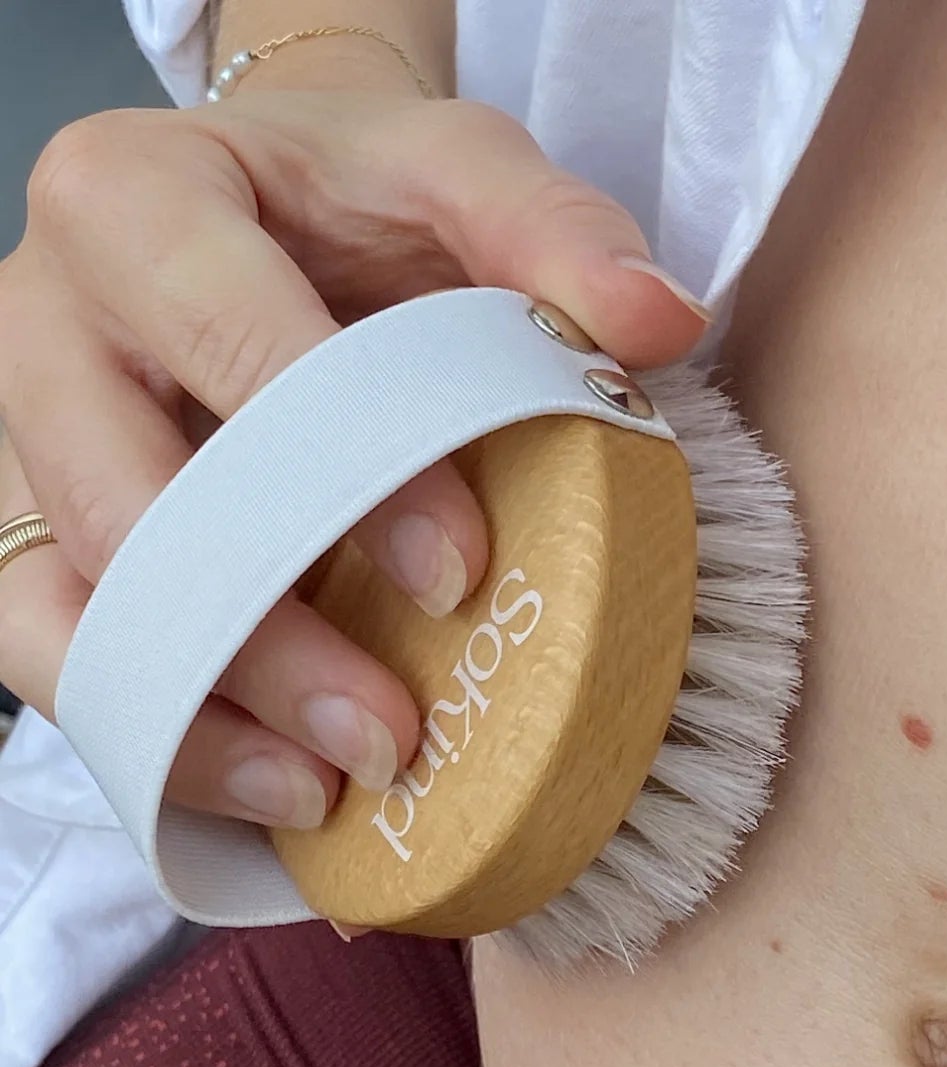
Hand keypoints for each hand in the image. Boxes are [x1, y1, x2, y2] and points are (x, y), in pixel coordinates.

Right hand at [0, 70, 708, 831]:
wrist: (276, 211)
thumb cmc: (363, 198)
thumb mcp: (461, 172)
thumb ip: (555, 232)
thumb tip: (660, 321)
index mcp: (134, 201)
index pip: (228, 341)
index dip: (346, 469)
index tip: (462, 575)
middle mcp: (47, 325)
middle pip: (124, 504)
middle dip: (262, 636)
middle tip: (392, 731)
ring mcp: (27, 442)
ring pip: (61, 609)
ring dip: (197, 718)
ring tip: (329, 790)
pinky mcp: (36, 533)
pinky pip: (57, 660)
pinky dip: (162, 742)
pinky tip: (279, 791)